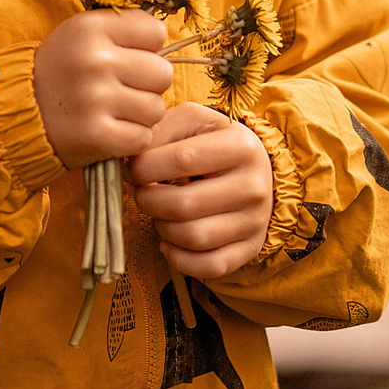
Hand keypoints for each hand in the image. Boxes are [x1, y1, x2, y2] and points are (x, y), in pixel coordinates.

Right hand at [33, 9, 171, 168]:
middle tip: (121, 90)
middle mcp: (94, 60)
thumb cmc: (60, 71)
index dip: (145, 48)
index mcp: (91, 28)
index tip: (125, 58)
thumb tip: (164, 35)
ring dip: (140, 115)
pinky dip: (131, 139)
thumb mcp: (81, 33)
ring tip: (114, 111)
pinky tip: (111, 131)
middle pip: (162, 73)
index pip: (155, 32)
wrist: (17, 112)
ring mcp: (96, 99)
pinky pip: (143, 137)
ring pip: (156, 108)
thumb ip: (121, 27)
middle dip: (147, 84)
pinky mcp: (98, 136)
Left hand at [127, 104, 272, 277]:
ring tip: (158, 213)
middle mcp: (254, 187)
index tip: (132, 170)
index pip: (182, 159)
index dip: (145, 168)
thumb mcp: (192, 122)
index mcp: (241, 146)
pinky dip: (179, 259)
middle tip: (142, 193)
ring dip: (162, 228)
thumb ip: (160, 131)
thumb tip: (133, 159)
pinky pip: (209, 266)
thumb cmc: (214, 142)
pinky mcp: (251, 248)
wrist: (256, 169)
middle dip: (149, 201)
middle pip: (185, 205)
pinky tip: (168, 243)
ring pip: (194, 238)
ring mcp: (255, 221)